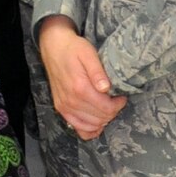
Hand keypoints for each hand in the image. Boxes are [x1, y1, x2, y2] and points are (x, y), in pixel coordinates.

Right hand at [37, 17, 125, 139]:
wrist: (53, 48)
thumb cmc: (73, 49)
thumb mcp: (88, 54)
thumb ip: (97, 72)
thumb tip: (106, 88)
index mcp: (79, 88)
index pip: (105, 108)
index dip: (118, 105)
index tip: (122, 97)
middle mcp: (71, 101)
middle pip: (100, 118)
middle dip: (112, 112)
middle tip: (116, 101)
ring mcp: (64, 107)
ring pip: (90, 126)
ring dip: (103, 120)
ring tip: (107, 108)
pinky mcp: (61, 108)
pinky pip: (77, 127)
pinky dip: (89, 129)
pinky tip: (97, 122)